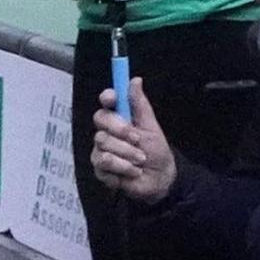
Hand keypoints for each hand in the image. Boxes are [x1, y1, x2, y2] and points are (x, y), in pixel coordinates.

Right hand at [88, 80, 177, 202]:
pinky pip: (104, 162)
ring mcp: (100, 149)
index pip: (106, 103)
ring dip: (127, 153)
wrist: (159, 179)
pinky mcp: (99, 168)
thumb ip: (140, 104)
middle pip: (100, 120)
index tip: (113, 98)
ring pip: (103, 143)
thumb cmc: (156, 151)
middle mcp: (107, 132)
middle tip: (137, 139)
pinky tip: (131, 171)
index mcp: (119, 119)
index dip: (108, 98)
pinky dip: (123, 168)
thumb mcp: (151, 126)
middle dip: (121, 130)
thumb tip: (135, 80)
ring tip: (140, 160)